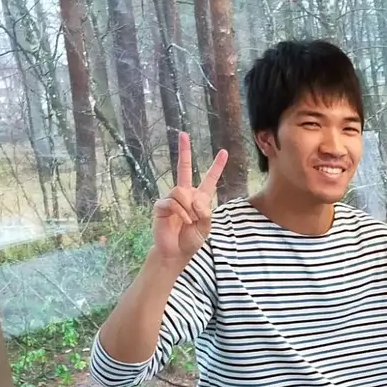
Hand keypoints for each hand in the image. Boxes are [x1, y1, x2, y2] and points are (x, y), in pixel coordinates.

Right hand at [152, 132, 227, 266]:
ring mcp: (172, 198)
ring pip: (182, 191)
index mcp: (200, 198)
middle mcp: (185, 194)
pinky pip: (174, 202)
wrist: (177, 252)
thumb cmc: (192, 239)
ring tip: (189, 221)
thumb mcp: (206, 226)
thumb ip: (205, 211)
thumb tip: (194, 198)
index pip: (210, 179)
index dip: (217, 166)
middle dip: (184, 151)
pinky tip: (184, 222)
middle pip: (184, 168)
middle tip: (183, 134)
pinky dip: (182, 213)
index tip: (224, 152)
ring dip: (189, 208)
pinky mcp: (162, 206)